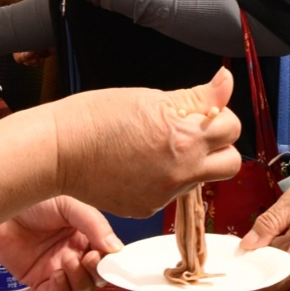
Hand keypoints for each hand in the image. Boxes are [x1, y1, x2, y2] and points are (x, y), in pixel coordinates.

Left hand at [0, 197, 122, 290]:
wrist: (0, 211)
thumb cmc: (31, 202)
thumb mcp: (69, 205)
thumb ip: (94, 224)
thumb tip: (116, 249)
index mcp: (86, 235)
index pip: (109, 257)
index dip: (112, 261)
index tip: (108, 257)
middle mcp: (75, 254)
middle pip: (98, 278)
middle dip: (97, 272)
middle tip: (88, 258)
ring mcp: (57, 269)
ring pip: (81, 290)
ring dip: (80, 280)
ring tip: (67, 260)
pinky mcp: (39, 281)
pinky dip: (62, 289)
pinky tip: (57, 273)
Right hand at [47, 68, 242, 216]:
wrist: (58, 151)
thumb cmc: (96, 117)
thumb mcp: (151, 98)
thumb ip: (195, 97)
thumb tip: (225, 83)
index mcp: (185, 140)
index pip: (231, 128)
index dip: (218, 116)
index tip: (202, 113)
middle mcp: (180, 173)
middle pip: (229, 163)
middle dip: (218, 146)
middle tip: (193, 133)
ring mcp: (164, 195)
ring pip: (200, 179)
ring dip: (192, 163)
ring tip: (160, 147)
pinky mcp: (147, 207)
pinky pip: (170, 193)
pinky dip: (163, 179)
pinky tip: (139, 164)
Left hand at [240, 179, 289, 290]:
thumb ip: (270, 220)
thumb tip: (248, 244)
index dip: (268, 279)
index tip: (247, 281)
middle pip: (282, 277)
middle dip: (258, 277)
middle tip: (234, 270)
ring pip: (281, 275)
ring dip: (262, 272)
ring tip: (240, 261)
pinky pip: (285, 269)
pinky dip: (269, 265)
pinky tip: (254, 256)